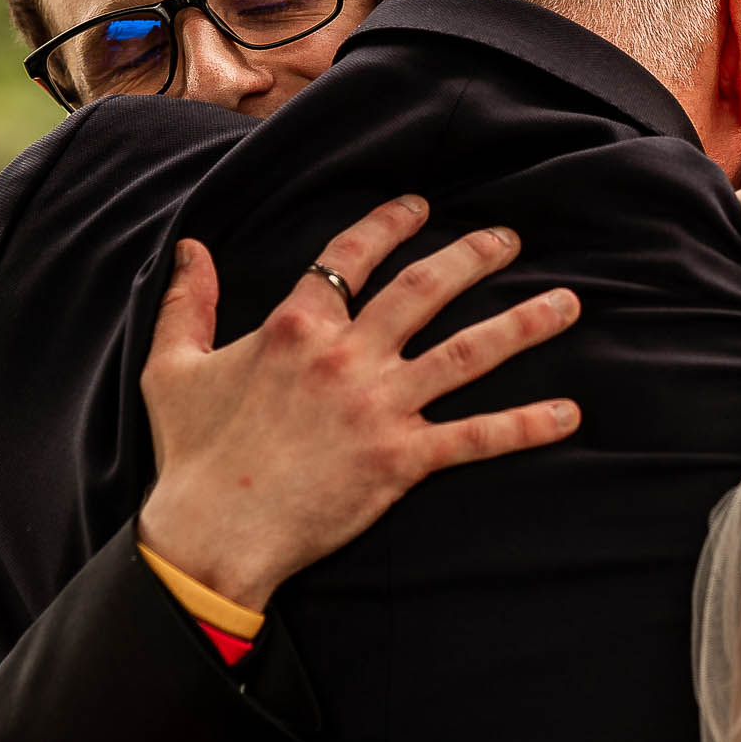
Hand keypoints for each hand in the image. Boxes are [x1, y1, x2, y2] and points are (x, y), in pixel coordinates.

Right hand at [137, 195, 580, 610]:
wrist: (211, 535)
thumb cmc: (191, 455)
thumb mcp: (172, 366)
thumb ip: (188, 302)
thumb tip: (192, 247)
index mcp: (297, 326)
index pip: (352, 255)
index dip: (389, 223)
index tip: (420, 206)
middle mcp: (347, 355)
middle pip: (425, 288)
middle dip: (474, 256)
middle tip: (510, 239)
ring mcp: (380, 406)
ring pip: (468, 352)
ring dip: (523, 324)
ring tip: (567, 303)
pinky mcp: (401, 460)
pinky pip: (475, 437)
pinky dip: (525, 425)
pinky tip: (568, 413)